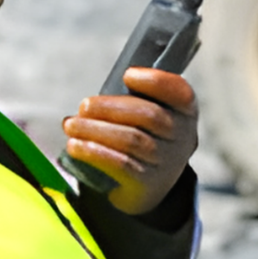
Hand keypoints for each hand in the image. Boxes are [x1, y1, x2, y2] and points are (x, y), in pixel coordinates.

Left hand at [62, 68, 198, 214]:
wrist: (150, 183)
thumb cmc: (144, 134)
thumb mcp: (149, 114)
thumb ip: (129, 100)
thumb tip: (88, 106)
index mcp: (185, 111)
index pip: (179, 92)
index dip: (155, 81)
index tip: (127, 75)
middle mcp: (182, 136)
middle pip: (149, 116)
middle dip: (111, 107)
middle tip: (84, 105)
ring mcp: (167, 161)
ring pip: (132, 140)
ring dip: (96, 130)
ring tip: (71, 125)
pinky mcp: (148, 182)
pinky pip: (121, 165)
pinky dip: (95, 153)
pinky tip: (75, 146)